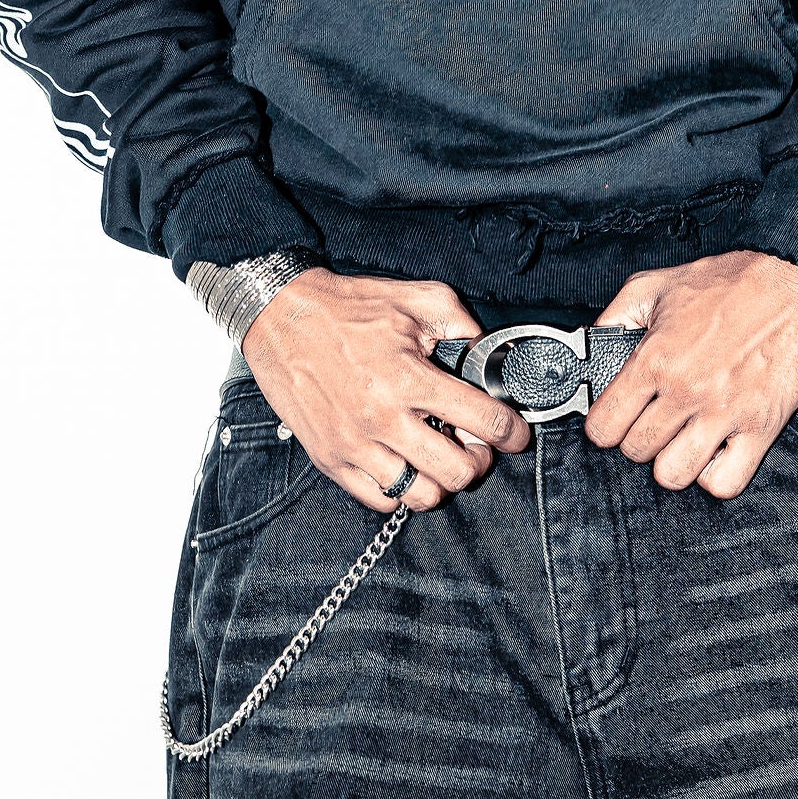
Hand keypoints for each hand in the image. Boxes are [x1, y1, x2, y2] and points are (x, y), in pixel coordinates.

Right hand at [241, 272, 531, 515]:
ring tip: (439, 459)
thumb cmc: (347, 308)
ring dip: (441, 482)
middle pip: (457, 472)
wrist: (280, 318)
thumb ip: (460, 323)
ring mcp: (355, 445)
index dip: (513, 433)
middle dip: (478, 462)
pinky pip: (381, 500)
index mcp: (410, 378)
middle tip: (474, 446)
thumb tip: (486, 352)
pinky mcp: (331, 459)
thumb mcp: (416, 298)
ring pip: (422, 495)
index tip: (517, 435)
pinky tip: (405, 464)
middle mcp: (383, 418)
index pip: (484, 422)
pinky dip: (402, 490)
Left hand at [583, 251, 797, 496]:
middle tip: (654, 423)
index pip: (603, 425)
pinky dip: (714, 477)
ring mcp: (724, 413)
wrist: (795, 283)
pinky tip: (714, 453)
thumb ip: (616, 316)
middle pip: (636, 451)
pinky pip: (725, 483)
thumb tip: (590, 346)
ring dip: (672, 463)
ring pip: (673, 475)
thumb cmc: (732, 283)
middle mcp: (687, 390)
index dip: (604, 426)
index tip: (616, 419)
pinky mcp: (761, 428)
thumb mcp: (657, 285)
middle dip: (638, 441)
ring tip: (681, 442)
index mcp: (656, 358)